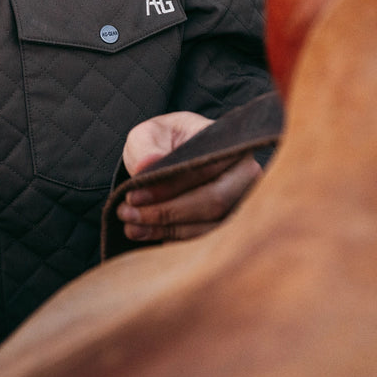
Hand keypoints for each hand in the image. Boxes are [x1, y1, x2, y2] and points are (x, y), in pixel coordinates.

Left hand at [115, 111, 261, 242]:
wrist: (172, 155)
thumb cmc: (164, 141)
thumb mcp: (149, 134)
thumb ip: (146, 146)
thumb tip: (147, 165)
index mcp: (231, 146)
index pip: (205, 171)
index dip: (168, 188)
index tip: (132, 196)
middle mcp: (248, 177)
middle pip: (216, 204)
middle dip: (167, 212)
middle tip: (128, 214)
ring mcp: (245, 205)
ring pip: (212, 227)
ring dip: (167, 230)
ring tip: (131, 226)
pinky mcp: (233, 228)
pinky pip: (207, 242)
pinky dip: (174, 241)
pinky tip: (145, 233)